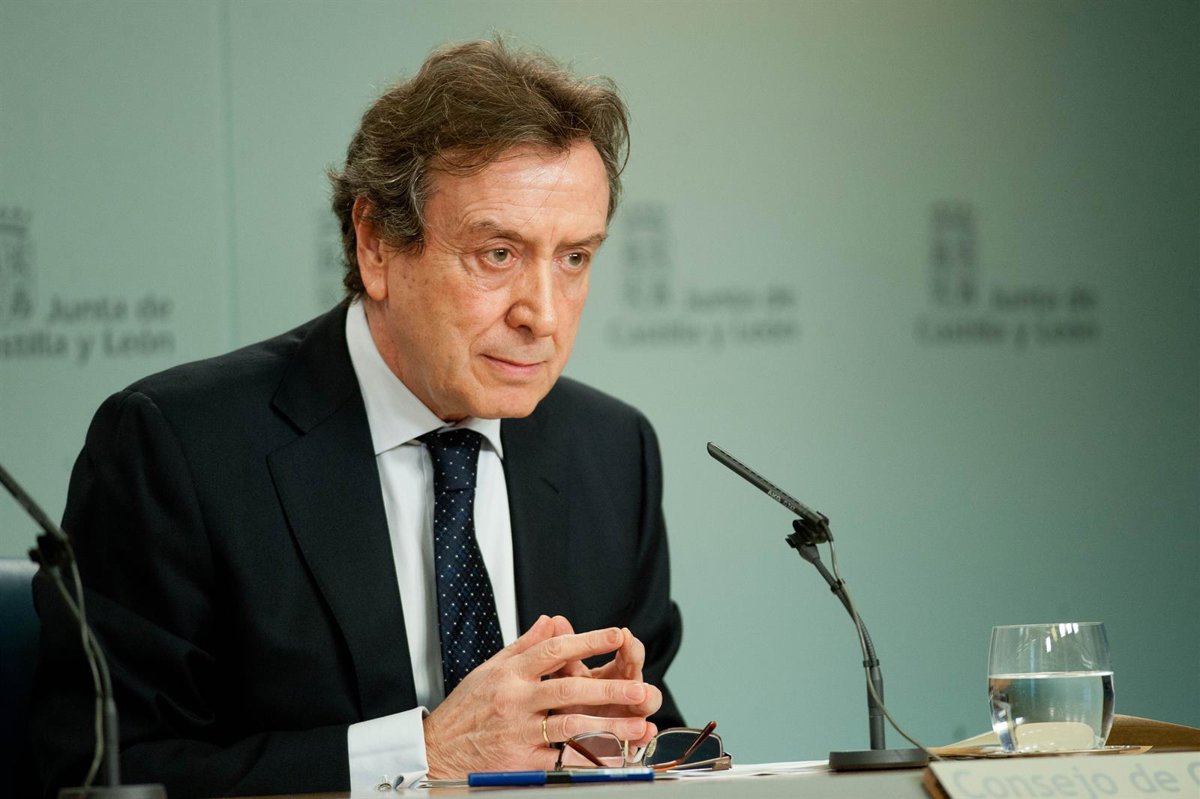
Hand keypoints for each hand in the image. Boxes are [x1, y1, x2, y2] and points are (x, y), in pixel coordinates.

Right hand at [422, 615, 662, 778]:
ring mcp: (518, 731)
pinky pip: (560, 757)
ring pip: (570, 725)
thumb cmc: (465, 711)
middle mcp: (515, 700)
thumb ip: (525, 647)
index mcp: (510, 673)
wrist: (436, 752)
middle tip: (640, 687)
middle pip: (568, 688)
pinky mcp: (521, 761)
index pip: (554, 650)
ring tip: (637, 726)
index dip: (587, 640)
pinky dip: (587, 755)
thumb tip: (551, 621)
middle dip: (609, 688)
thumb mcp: (490, 670)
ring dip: (608, 726)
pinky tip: (612, 755)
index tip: (616, 634)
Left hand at [545, 617, 657, 747]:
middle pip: (640, 681)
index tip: (623, 636)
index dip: (628, 646)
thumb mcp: (563, 673)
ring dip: (645, 707)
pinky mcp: (623, 741)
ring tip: (642, 710)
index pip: (628, 654)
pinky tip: (642, 735)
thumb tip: (555, 621)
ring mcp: (627, 717)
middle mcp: (625, 693)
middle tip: (637, 683)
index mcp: (613, 673)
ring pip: (644, 709)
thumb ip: (561, 650)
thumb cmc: (567, 698)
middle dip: (641, 682)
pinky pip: (633, 740)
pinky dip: (639, 738)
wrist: (559, 732)